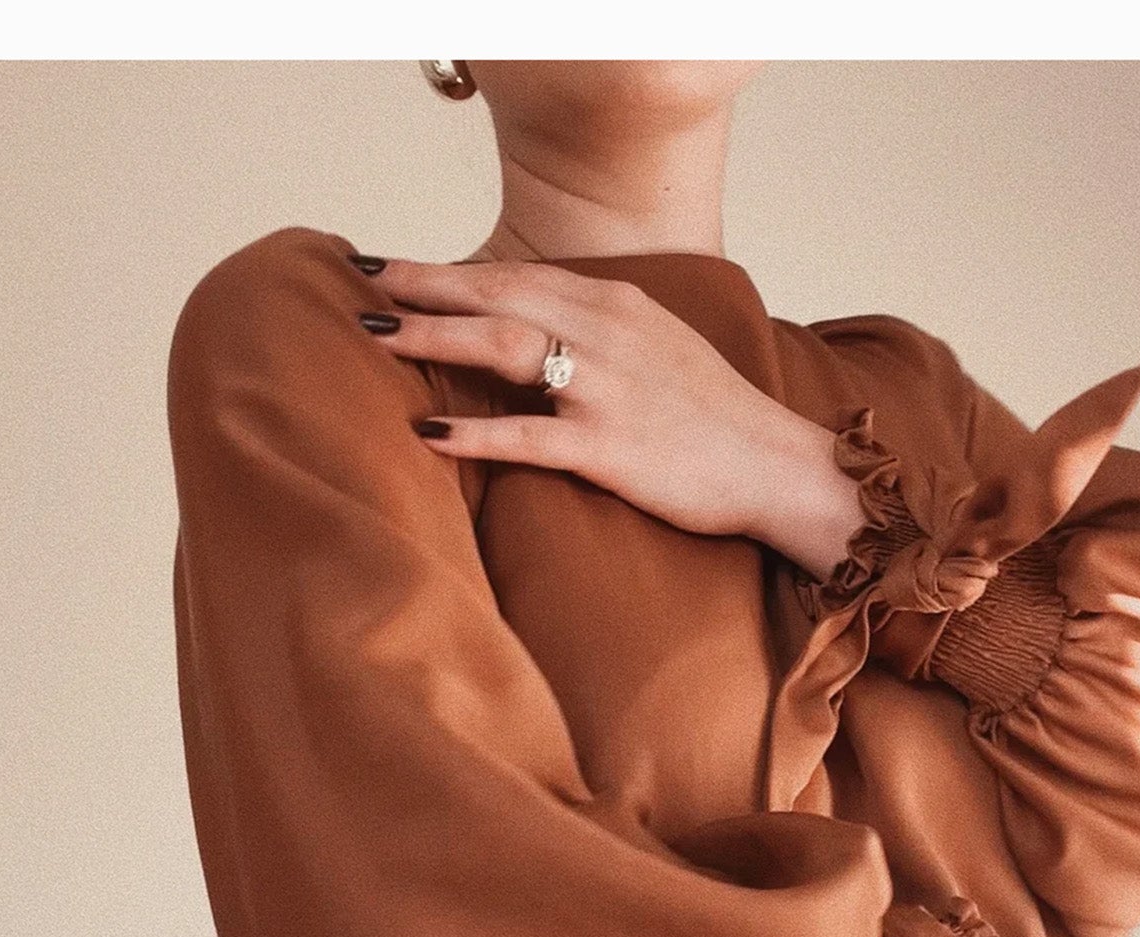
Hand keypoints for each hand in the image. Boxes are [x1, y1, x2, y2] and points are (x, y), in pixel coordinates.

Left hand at [356, 256, 867, 577]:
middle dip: (422, 287)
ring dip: (434, 339)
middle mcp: (606, 332)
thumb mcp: (659, 349)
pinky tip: (427, 435)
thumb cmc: (717, 419)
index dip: (449, 271)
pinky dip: (473, 432)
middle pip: (496, 296)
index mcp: (616, 304)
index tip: (394, 267)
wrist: (777, 466)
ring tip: (377, 340)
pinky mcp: (608, 447)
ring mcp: (606, 388)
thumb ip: (599, 333)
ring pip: (501, 348)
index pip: (516, 276)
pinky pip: (526, 435)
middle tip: (361, 285)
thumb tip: (538, 335)